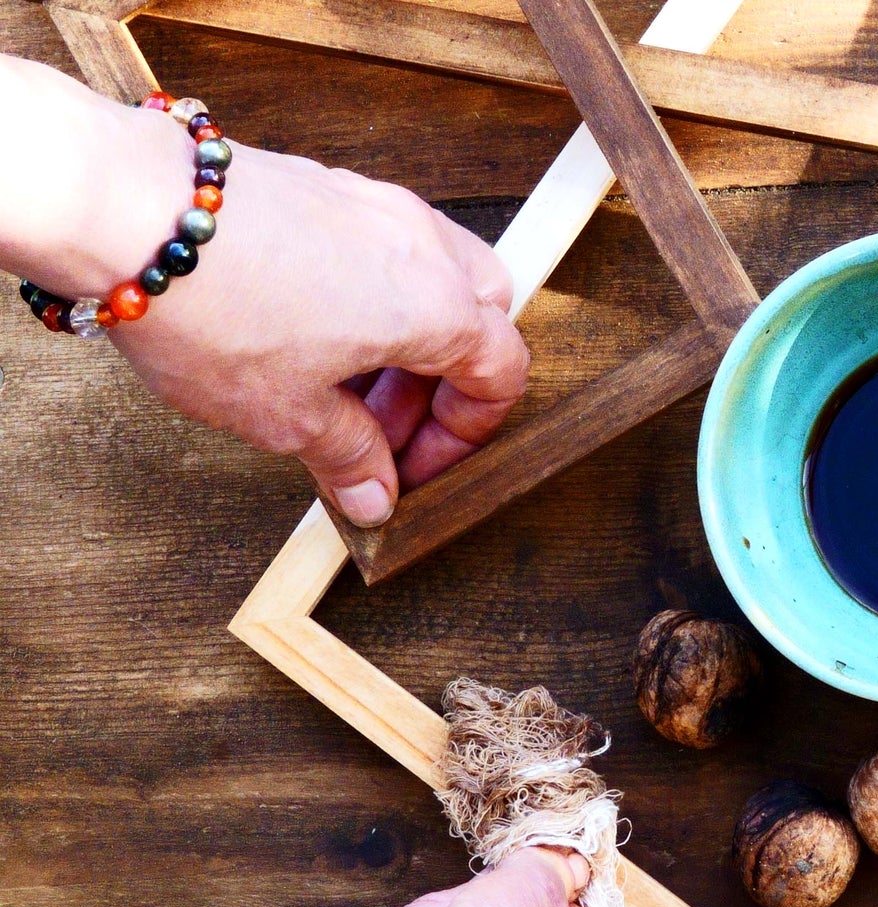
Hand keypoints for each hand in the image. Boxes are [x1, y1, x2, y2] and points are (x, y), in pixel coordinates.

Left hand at [1, 61, 528, 527]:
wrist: (124, 209)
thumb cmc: (216, 308)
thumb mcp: (291, 416)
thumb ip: (351, 458)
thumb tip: (376, 497)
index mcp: (438, 306)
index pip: (501, 373)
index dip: (466, 436)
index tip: (416, 468)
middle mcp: (420, 244)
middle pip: (481, 317)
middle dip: (445, 383)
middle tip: (385, 429)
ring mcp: (373, 205)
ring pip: (432, 278)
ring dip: (406, 342)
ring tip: (341, 387)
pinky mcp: (323, 187)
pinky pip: (377, 249)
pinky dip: (367, 299)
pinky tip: (308, 336)